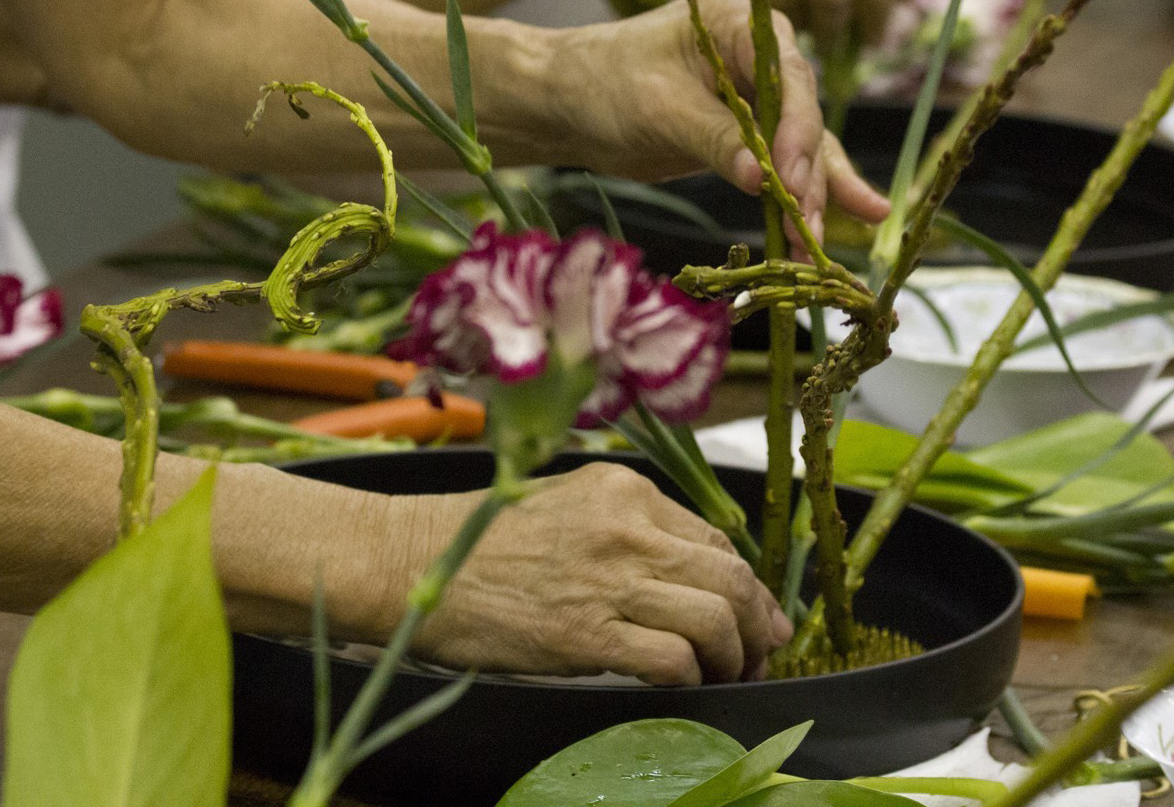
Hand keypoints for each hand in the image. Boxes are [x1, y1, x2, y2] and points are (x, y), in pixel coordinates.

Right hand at [397, 464, 792, 683]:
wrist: (410, 563)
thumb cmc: (480, 541)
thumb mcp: (567, 506)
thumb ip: (628, 529)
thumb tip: (690, 575)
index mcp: (625, 489)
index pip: (714, 538)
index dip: (747, 584)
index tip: (758, 615)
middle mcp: (627, 525)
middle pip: (729, 575)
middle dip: (758, 621)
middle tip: (763, 653)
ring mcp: (608, 578)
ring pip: (714, 616)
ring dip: (734, 655)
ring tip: (729, 675)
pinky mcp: (586, 635)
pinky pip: (673, 659)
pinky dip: (693, 676)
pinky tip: (685, 685)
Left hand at [544, 0, 889, 236]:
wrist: (563, 102)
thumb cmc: (601, 84)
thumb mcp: (658, 110)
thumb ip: (715, 140)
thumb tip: (761, 178)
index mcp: (741, 22)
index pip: (786, 78)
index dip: (796, 132)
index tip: (789, 182)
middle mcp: (761, 53)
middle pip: (801, 118)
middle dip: (805, 178)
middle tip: (808, 231)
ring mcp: (758, 93)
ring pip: (800, 147)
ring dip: (810, 197)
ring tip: (819, 248)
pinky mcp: (749, 132)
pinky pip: (786, 163)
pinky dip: (809, 192)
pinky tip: (859, 214)